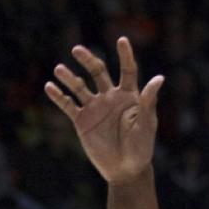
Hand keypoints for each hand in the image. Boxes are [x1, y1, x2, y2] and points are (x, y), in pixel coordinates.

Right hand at [44, 38, 164, 185]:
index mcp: (130, 95)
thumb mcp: (147, 123)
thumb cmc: (142, 146)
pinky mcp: (82, 121)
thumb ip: (149, 101)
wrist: (126, 169)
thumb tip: (159, 78)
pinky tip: (49, 87)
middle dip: (88, 60)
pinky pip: (68, 105)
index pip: (127, 70)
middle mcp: (111, 97)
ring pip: (80, 87)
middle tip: (77, 50)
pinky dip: (58, 97)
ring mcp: (95, 108)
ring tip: (58, 69)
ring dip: (69, 78)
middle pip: (98, 73)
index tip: (122, 39)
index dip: (125, 55)